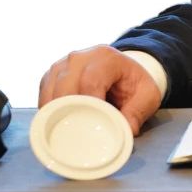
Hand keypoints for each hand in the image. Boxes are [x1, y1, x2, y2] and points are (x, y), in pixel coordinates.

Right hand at [38, 45, 162, 135]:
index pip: (90, 81)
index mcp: (106, 58)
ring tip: (67, 130)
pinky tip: (57, 123)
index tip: (91, 125)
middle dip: (70, 112)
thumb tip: (126, 132)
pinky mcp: (51, 76)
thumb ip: (138, 113)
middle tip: (78, 133)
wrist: (125, 70)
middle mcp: (80, 57)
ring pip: (50, 91)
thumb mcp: (148, 95)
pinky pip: (44, 95)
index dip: (88, 105)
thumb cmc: (134, 83)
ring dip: (56, 113)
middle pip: (65, 86)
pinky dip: (48, 111)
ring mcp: (62, 65)